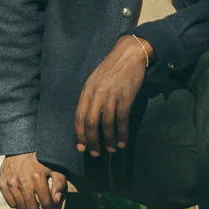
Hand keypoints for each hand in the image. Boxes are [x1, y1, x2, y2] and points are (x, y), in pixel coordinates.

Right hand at [0, 152, 67, 208]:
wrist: (20, 144)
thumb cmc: (41, 157)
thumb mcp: (55, 166)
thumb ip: (59, 184)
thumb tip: (57, 201)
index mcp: (37, 177)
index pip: (46, 202)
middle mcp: (22, 181)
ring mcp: (11, 182)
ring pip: (21, 207)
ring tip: (35, 206)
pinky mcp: (2, 182)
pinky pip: (10, 202)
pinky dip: (17, 204)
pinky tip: (24, 201)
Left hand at [74, 35, 152, 156]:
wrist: (129, 54)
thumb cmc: (111, 69)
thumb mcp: (95, 80)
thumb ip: (90, 97)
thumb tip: (88, 119)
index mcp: (87, 90)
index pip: (79, 116)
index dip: (79, 134)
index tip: (81, 147)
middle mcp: (97, 94)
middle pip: (91, 123)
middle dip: (92, 141)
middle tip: (95, 153)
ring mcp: (111, 96)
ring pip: (107, 124)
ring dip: (108, 140)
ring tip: (110, 149)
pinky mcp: (125, 98)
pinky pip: (122, 120)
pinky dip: (122, 133)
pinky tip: (122, 142)